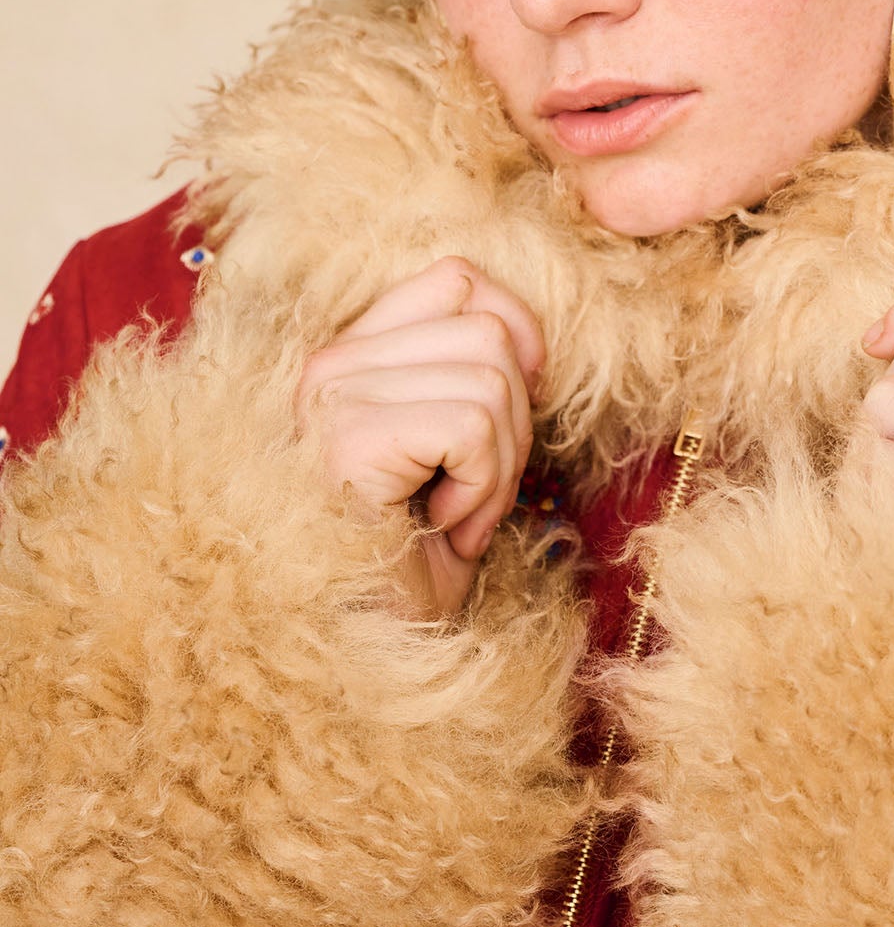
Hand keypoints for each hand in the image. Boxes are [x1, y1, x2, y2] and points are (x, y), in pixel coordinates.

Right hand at [296, 258, 544, 615]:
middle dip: (514, 426)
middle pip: (490, 332)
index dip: (516, 337)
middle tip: (475, 495)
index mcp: (351, 354)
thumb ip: (473, 375)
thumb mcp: (455, 448)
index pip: (459, 279)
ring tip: (458, 517)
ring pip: (492, 380)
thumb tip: (532, 344)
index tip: (505, 422)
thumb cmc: (416, 557)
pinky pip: (473, 426)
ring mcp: (332, 397)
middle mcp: (329, 365)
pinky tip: (445, 530)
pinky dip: (483, 490)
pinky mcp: (348, 440)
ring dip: (500, 468)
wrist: (371, 647)